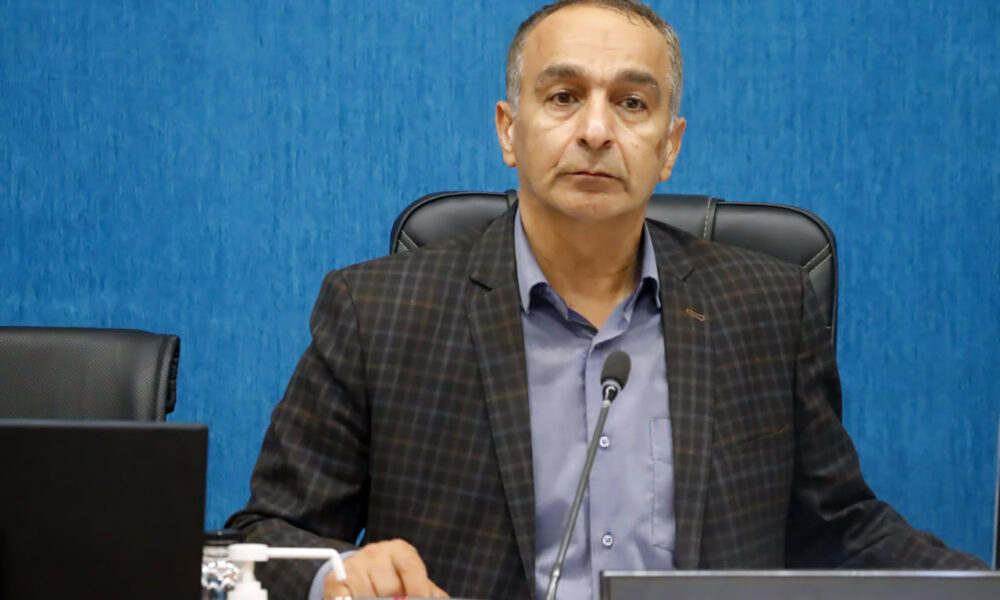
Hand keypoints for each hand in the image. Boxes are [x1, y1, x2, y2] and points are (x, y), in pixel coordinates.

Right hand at [324, 539, 448, 598]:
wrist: (361, 574)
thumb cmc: (393, 579)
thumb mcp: (411, 580)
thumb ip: (427, 592)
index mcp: (399, 550)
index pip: (410, 566)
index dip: (417, 589)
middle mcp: (375, 552)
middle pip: (390, 587)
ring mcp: (354, 565)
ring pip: (368, 596)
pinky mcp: (334, 580)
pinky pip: (347, 599)